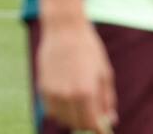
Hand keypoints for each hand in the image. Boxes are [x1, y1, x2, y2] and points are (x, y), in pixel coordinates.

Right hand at [36, 17, 116, 133]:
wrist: (64, 29)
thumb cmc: (89, 49)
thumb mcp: (104, 73)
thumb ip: (107, 99)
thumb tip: (110, 119)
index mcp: (86, 92)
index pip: (92, 123)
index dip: (98, 128)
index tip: (103, 128)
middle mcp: (67, 96)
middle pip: (77, 124)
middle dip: (87, 123)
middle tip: (95, 115)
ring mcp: (53, 93)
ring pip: (62, 119)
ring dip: (73, 118)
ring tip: (82, 103)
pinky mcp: (42, 89)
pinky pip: (51, 110)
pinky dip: (60, 110)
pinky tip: (68, 97)